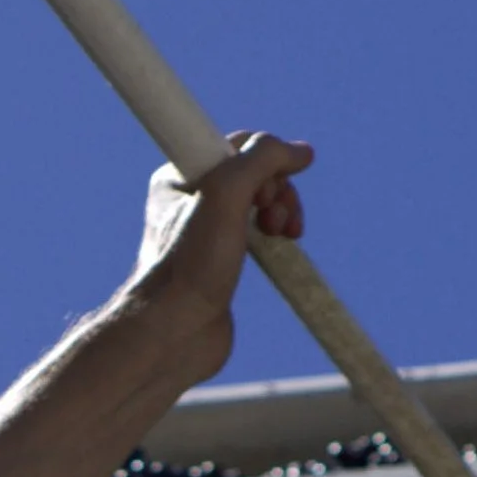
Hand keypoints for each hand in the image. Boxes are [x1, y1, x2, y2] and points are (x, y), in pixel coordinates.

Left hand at [126, 132, 312, 352]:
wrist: (176, 331)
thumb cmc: (190, 264)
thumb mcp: (226, 193)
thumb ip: (262, 159)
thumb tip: (300, 150)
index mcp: (180, 175)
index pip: (236, 145)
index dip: (263, 160)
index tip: (267, 189)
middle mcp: (192, 200)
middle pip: (254, 173)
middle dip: (277, 189)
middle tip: (273, 216)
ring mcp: (209, 232)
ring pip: (260, 204)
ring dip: (281, 211)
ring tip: (283, 233)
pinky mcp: (224, 261)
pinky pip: (259, 234)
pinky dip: (276, 236)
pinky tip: (282, 246)